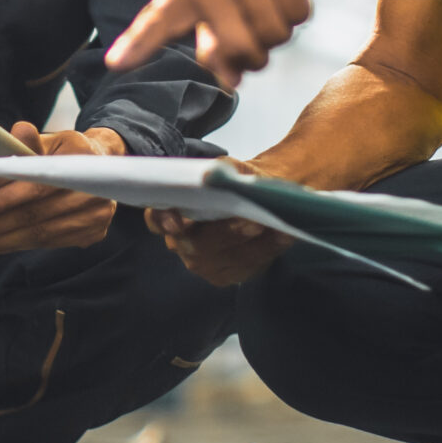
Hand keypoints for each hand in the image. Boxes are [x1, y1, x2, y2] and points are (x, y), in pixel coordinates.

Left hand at [0, 124, 125, 254]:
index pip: (39, 182)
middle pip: (37, 214)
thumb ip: (31, 141)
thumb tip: (18, 131)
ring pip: (42, 234)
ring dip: (3, 242)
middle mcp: (95, 188)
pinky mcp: (93, 232)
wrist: (101, 167)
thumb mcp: (49, 139)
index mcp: (81, 157)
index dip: (8, 197)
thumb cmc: (65, 152)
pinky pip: (49, 243)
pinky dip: (19, 245)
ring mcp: (97, 214)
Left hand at [106, 0, 331, 87]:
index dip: (138, 43)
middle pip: (239, 50)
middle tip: (258, 31)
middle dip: (256, 55)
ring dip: (281, 27)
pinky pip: (298, 14)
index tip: (116, 63)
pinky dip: (299, 8)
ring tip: (272, 0)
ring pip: (274, 35)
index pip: (159, 19)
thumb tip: (229, 80)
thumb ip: (215, 42)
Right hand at [146, 162, 295, 284]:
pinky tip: (285, 235)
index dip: (163, 220)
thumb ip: (218, 172)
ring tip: (276, 227)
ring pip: (228, 259)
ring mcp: (205, 264)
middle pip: (199, 245)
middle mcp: (182, 244)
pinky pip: (250, 265)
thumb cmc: (233, 181)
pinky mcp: (229, 275)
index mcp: (171, 215)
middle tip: (253, 221)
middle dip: (228, 233)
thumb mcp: (226, 168)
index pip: (156, 220)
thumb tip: (214, 178)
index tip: (177, 221)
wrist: (254, 197)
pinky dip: (269, 249)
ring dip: (255, 244)